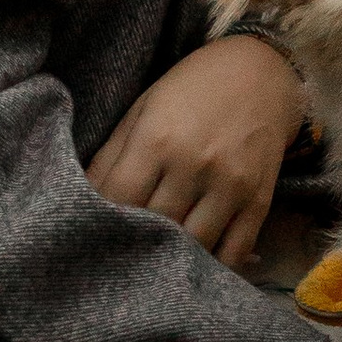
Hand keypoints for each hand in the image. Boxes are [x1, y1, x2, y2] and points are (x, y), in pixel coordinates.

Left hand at [85, 36, 308, 270]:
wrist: (262, 73)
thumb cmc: (191, 90)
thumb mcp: (143, 109)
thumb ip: (110, 157)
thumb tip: (78, 200)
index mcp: (158, 139)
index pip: (120, 199)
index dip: (103, 220)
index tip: (93, 231)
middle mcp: (195, 165)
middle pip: (154, 227)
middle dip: (134, 244)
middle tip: (120, 255)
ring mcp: (231, 186)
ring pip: (193, 247)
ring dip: (172, 261)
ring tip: (155, 265)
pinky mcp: (260, 201)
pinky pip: (234, 251)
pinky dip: (213, 268)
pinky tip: (195, 268)